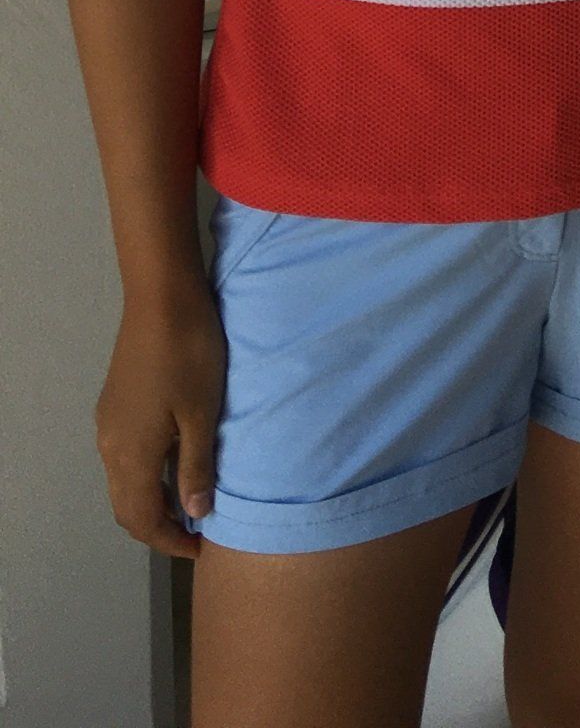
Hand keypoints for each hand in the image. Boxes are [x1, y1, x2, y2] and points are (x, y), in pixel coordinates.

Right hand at [96, 278, 225, 557]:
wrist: (161, 299)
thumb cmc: (189, 354)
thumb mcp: (202, 413)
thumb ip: (196, 467)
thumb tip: (195, 515)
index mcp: (131, 455)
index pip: (142, 518)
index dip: (169, 540)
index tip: (199, 549)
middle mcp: (110, 447)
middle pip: (126, 506)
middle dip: (157, 526)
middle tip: (195, 533)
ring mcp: (108, 425)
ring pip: (123, 482)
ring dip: (150, 500)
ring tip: (189, 502)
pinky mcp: (114, 405)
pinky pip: (123, 458)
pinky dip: (145, 475)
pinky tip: (172, 464)